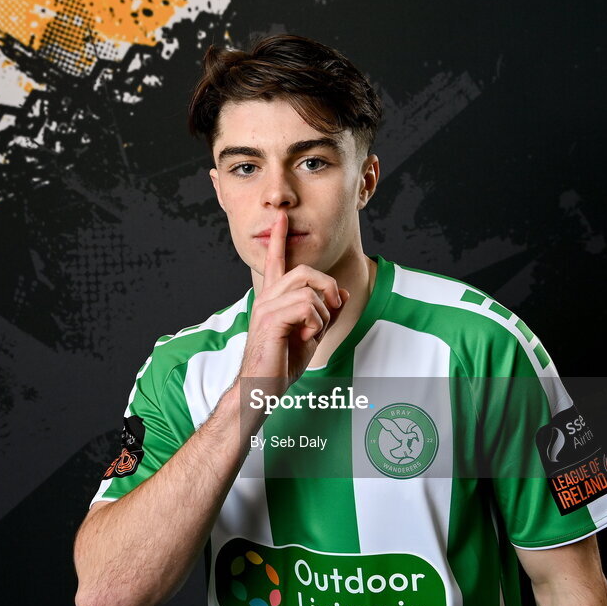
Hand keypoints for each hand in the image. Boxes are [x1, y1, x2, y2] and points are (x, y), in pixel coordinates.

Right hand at [238, 210, 348, 391]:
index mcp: (273, 299)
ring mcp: (266, 307)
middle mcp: (267, 298)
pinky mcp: (271, 320)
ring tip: (313, 332)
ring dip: (323, 313)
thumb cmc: (282, 364)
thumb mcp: (312, 334)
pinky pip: (307, 307)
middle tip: (334, 306)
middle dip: (329, 287)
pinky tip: (306, 338)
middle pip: (305, 271)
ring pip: (309, 290)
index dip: (278, 239)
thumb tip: (343, 294)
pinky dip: (316, 323)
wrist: (263, 387)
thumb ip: (326, 313)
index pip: (275, 262)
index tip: (280, 218)